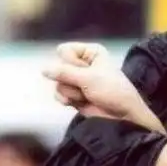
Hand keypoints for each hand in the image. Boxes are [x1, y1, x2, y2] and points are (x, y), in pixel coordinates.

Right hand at [43, 42, 165, 132]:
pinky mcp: (74, 95)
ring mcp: (77, 80)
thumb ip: (64, 72)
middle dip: (70, 79)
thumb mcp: (89, 78)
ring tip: (87, 95)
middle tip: (87, 86)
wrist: (123, 115)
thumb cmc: (112, 91)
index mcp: (90, 52)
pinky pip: (58, 94)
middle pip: (58, 67)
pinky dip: (67, 99)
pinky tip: (80, 102)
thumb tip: (43, 69)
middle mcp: (82, 64)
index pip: (64, 50)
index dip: (71, 62)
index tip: (87, 71)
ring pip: (57, 82)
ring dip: (71, 92)